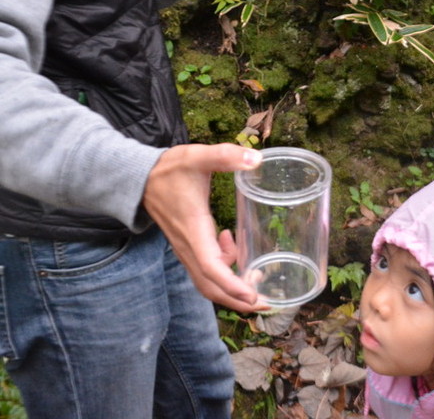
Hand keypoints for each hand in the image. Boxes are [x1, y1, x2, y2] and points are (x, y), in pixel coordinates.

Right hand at [143, 143, 265, 311]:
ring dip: (232, 287)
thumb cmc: (169, 169)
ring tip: (258, 279)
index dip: (232, 284)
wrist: (140, 177)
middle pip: (210, 286)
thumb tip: (257, 159)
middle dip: (237, 299)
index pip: (211, 267)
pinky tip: (231, 240)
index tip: (253, 295)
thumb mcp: (197, 156)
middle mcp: (188, 246)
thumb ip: (225, 156)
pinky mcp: (187, 244)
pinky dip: (224, 265)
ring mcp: (186, 248)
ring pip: (208, 280)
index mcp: (194, 229)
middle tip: (265, 303)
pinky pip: (206, 267)